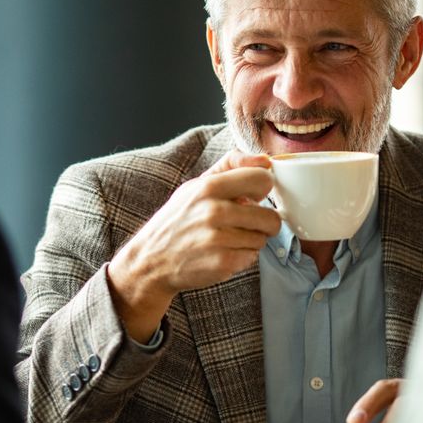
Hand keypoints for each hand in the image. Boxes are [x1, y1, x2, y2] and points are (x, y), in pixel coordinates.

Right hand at [107, 149, 281, 340]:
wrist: (151, 260)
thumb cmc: (178, 220)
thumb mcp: (196, 185)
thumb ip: (231, 165)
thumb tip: (266, 160)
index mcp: (209, 187)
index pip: (262, 179)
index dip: (261, 190)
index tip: (252, 197)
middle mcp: (214, 211)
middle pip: (270, 217)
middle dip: (262, 222)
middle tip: (244, 224)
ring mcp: (219, 239)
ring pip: (262, 239)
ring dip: (250, 241)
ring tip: (227, 238)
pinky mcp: (222, 263)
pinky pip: (252, 257)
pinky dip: (242, 257)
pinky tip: (222, 253)